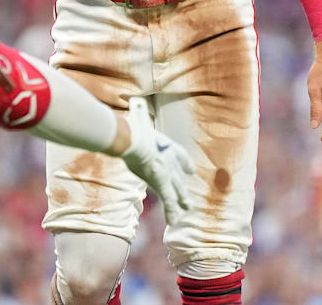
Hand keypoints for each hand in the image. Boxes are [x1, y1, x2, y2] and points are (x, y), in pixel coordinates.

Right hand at [116, 98, 195, 226]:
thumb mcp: (138, 115)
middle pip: (179, 177)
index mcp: (166, 145)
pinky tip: (175, 222)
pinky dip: (171, 211)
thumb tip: (135, 99)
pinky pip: (168, 200)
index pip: (180, 155)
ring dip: (180, 200)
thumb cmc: (133, 127)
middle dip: (183, 188)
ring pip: (176, 190)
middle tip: (188, 198)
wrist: (131, 138)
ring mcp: (167, 172)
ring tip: (186, 210)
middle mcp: (170, 159)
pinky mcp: (162, 182)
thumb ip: (138, 109)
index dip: (185, 164)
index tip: (190, 170)